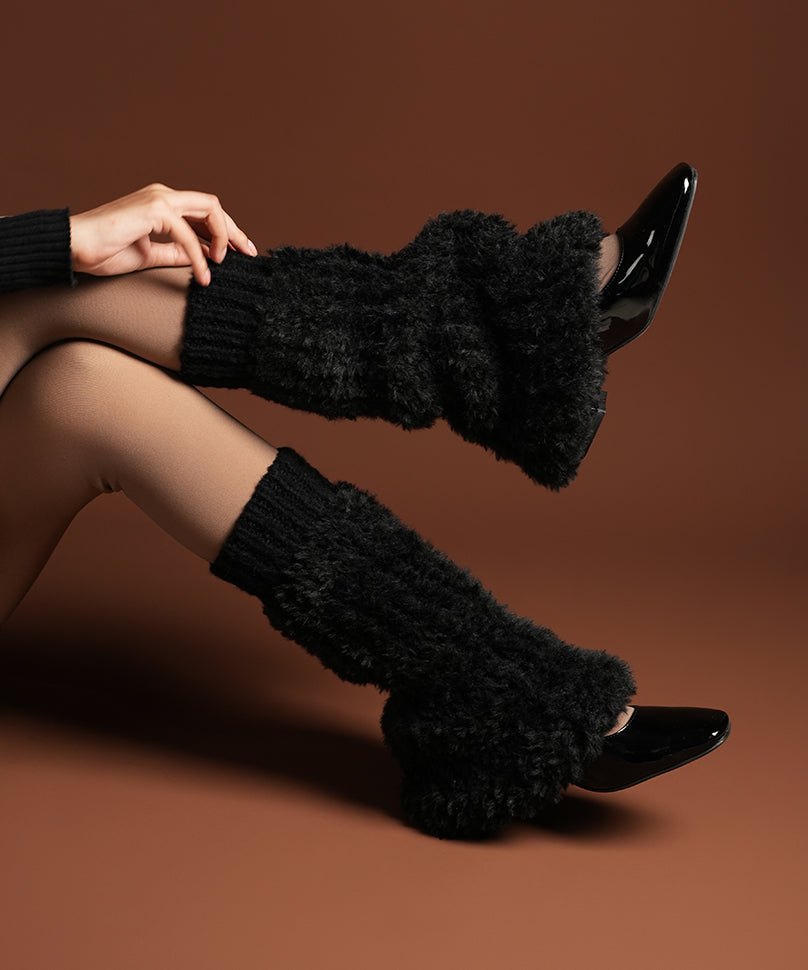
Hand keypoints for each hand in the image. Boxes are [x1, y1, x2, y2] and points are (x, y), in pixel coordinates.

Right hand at [69, 183, 257, 285]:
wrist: (74, 248)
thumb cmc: (104, 251)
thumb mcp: (150, 255)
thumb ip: (176, 253)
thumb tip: (202, 258)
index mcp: (162, 203)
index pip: (204, 211)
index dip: (226, 231)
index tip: (240, 252)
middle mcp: (162, 195)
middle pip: (213, 206)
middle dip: (235, 230)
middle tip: (249, 254)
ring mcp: (158, 199)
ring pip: (209, 210)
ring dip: (223, 237)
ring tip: (223, 264)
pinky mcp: (153, 210)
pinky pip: (188, 235)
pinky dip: (199, 257)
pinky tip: (204, 275)